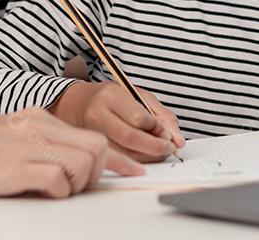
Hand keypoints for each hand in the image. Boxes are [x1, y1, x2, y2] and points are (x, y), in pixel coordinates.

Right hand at [0, 108, 142, 196]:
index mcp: (38, 118)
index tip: (133, 172)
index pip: (91, 135)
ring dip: (74, 186)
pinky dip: (55, 192)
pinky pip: (58, 181)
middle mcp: (38, 126)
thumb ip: (38, 144)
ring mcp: (27, 145)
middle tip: (74, 187)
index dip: (116, 158)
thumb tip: (67, 167)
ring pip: (83, 164)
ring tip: (49, 190)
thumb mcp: (8, 137)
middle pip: (97, 147)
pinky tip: (33, 191)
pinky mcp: (15, 166)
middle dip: (97, 174)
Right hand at [52, 82, 185, 162]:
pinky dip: (135, 163)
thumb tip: (178, 140)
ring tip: (157, 151)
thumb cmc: (113, 99)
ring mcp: (91, 132)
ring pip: (123, 153)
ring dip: (148, 157)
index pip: (139, 116)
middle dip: (155, 147)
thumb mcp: (139, 96)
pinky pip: (116, 161)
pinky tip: (142, 158)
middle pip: (130, 137)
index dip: (158, 128)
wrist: (80, 104)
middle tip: (168, 148)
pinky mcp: (91, 147)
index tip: (167, 133)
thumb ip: (162, 116)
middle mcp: (98, 113)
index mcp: (112, 95)